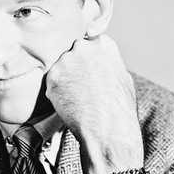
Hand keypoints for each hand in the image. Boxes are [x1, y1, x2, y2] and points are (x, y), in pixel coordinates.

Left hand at [45, 34, 143, 173]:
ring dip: (64, 80)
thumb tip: (101, 62)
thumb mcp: (122, 76)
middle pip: (72, 53)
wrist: (107, 129)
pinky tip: (69, 104)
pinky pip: (51, 83)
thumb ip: (107, 63)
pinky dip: (57, 93)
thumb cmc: (119, 107)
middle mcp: (82, 47)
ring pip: (60, 68)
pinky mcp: (52, 76)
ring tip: (77, 98)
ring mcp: (65, 61)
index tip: (90, 73)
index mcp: (102, 44)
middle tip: (81, 87)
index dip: (88, 61)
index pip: (88, 45)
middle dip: (74, 67)